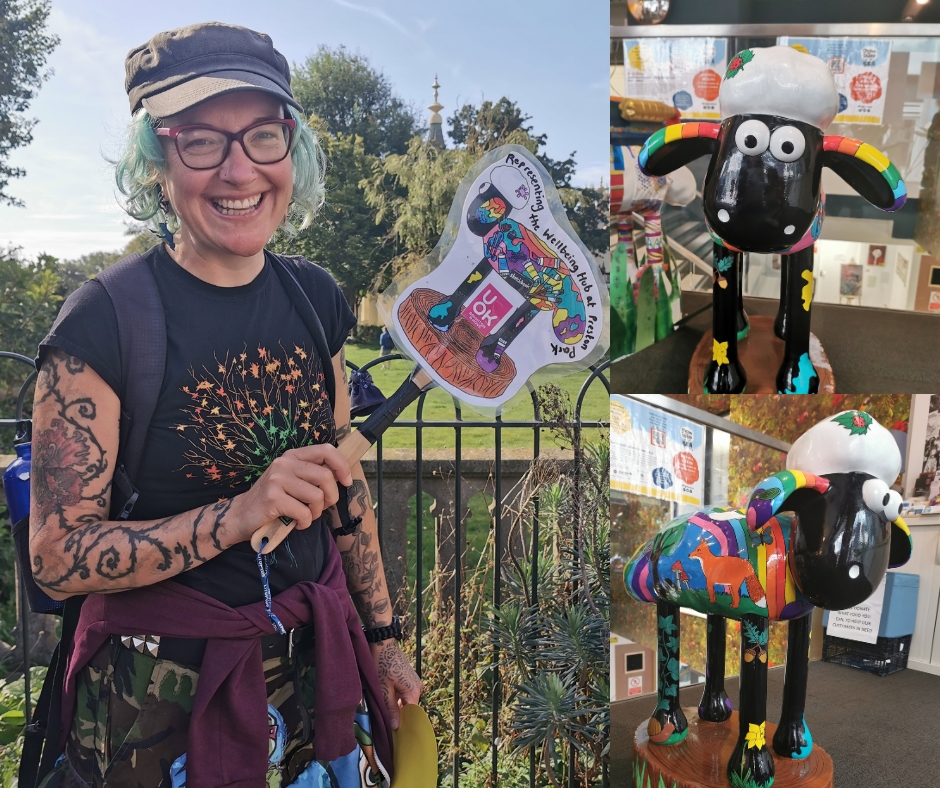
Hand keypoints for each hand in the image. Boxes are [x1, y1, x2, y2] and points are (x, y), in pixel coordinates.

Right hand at [230, 444, 352, 543]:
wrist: (242, 514)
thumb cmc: (274, 499)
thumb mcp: (293, 480)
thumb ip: (313, 474)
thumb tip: (342, 477)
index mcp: (293, 455)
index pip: (326, 451)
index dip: (342, 466)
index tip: (346, 482)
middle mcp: (285, 463)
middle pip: (326, 476)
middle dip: (331, 497)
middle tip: (321, 507)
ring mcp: (277, 479)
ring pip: (317, 496)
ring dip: (316, 512)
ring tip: (306, 516)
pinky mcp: (273, 498)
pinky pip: (304, 512)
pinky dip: (305, 522)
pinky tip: (297, 523)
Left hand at [371, 640, 421, 729]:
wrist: (383, 643)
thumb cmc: (382, 665)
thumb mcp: (384, 689)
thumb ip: (391, 709)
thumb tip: (396, 728)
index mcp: (414, 692)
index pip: (412, 715)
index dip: (403, 724)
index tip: (393, 733)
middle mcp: (418, 687)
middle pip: (409, 708)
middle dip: (399, 715)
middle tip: (386, 723)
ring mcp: (414, 681)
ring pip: (406, 701)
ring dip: (396, 706)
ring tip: (385, 712)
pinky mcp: (409, 677)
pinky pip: (404, 693)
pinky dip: (397, 698)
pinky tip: (387, 700)